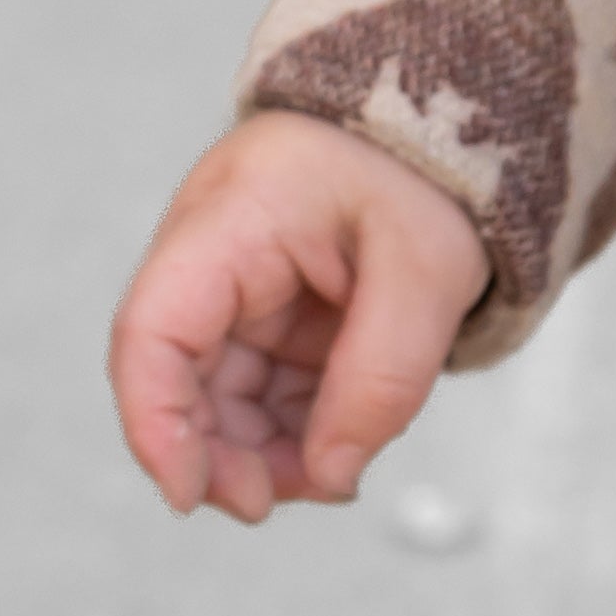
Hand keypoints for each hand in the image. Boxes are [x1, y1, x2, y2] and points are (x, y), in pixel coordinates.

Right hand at [108, 112, 488, 524]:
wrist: (463, 112)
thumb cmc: (438, 166)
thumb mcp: (429, 269)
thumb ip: (381, 377)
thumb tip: (330, 475)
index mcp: (233, 218)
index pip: (152, 331)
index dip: (155, 424)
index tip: (187, 493)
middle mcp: (218, 252)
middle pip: (181, 375)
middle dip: (218, 453)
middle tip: (274, 502)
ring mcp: (247, 282)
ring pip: (223, 392)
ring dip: (260, 449)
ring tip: (326, 481)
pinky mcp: (280, 306)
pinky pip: (267, 383)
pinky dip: (294, 426)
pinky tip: (334, 452)